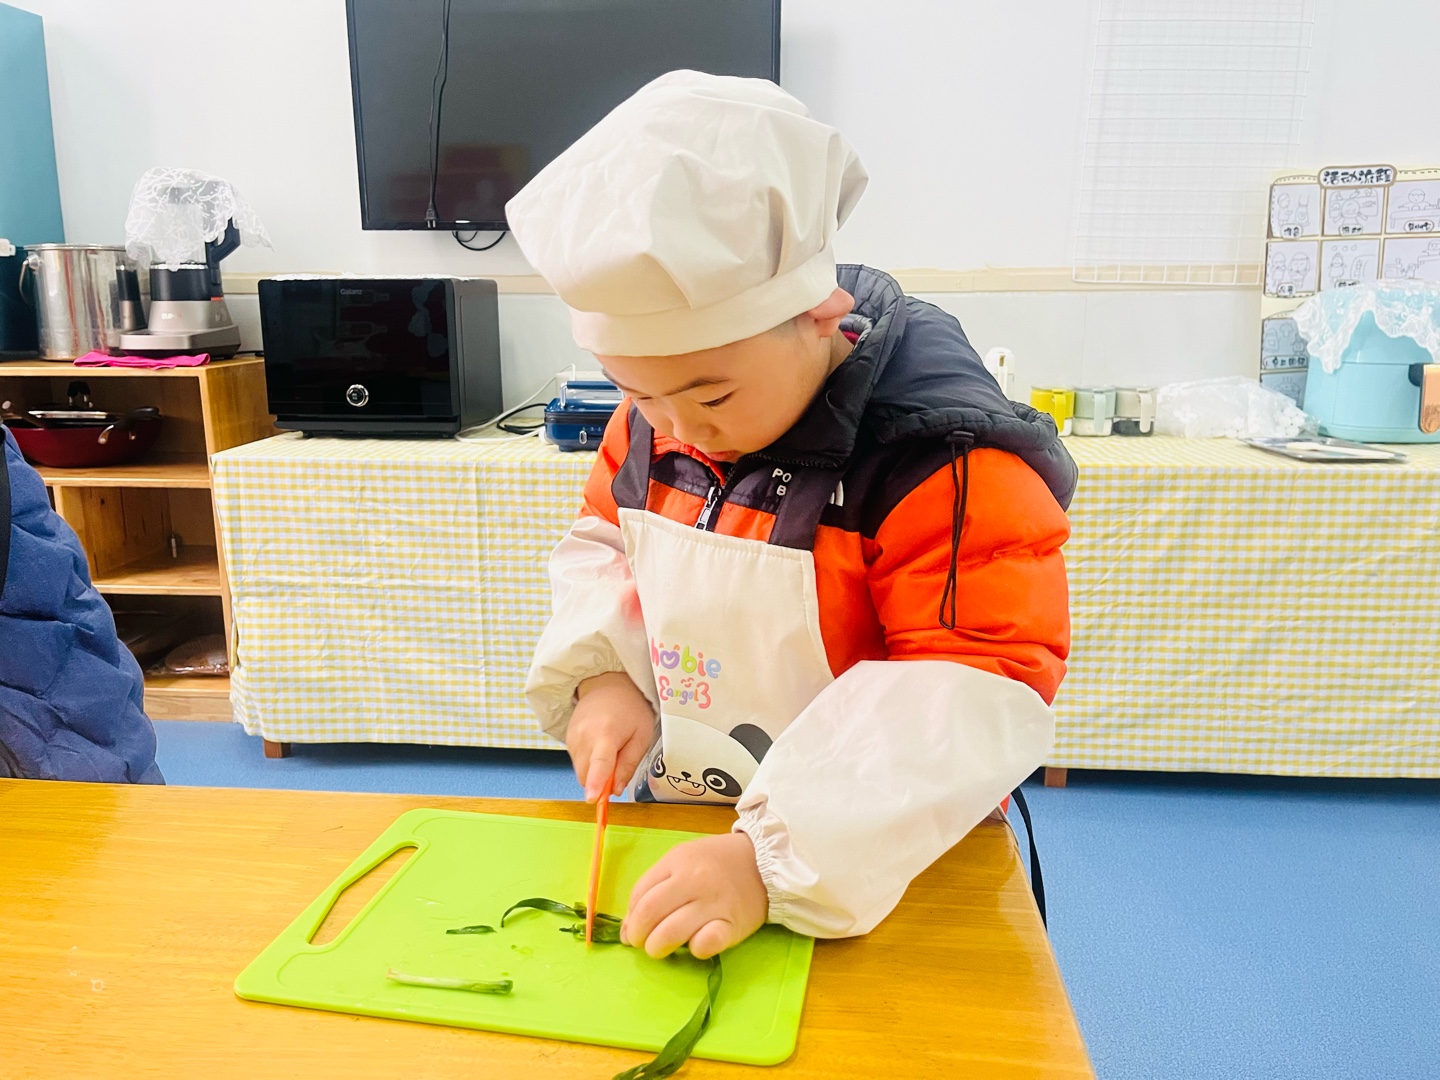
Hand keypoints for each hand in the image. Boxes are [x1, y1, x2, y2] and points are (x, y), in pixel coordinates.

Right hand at [568, 672, 654, 801]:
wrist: (607, 685)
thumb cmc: (630, 709)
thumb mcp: (642, 736)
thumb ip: (629, 764)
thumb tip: (616, 790)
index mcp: (606, 733)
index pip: (599, 763)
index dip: (596, 783)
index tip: (593, 799)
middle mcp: (583, 736)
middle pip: (587, 775)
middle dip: (602, 782)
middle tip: (619, 764)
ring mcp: (572, 737)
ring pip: (581, 772)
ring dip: (595, 771)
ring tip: (610, 748)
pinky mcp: (567, 739)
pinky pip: (577, 762)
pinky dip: (589, 762)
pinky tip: (599, 745)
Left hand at [621, 832, 767, 959]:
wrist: (765, 861)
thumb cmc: (717, 862)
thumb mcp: (683, 860)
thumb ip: (655, 886)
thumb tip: (627, 927)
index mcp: (678, 861)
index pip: (640, 894)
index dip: (630, 916)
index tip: (632, 928)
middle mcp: (694, 880)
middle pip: (650, 913)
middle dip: (638, 935)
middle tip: (641, 943)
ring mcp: (714, 903)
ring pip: (671, 932)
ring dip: (657, 947)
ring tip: (659, 948)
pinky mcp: (733, 925)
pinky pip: (705, 944)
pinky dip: (694, 949)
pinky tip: (694, 945)